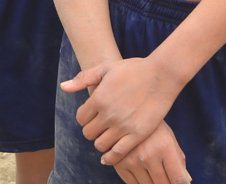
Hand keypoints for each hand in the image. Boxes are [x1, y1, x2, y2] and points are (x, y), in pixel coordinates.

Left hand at [61, 56, 181, 163]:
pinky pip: (117, 153)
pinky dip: (110, 157)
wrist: (162, 75)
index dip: (85, 118)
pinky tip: (109, 156)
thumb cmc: (134, 69)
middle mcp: (108, 113)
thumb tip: (63, 87)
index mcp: (99, 97)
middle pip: (88, 133)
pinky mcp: (137, 134)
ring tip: (107, 136)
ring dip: (101, 142)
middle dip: (91, 130)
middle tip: (99, 126)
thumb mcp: (106, 68)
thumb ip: (84, 79)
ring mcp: (123, 125)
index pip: (80, 118)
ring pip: (100, 145)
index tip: (92, 116)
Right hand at [111, 122, 190, 183]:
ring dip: (153, 183)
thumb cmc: (153, 128)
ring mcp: (132, 160)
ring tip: (154, 170)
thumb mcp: (170, 139)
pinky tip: (143, 173)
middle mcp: (148, 155)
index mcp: (165, 147)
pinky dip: (140, 183)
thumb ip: (179, 160)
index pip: (178, 179)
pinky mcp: (119, 163)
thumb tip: (186, 181)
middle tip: (166, 176)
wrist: (127, 111)